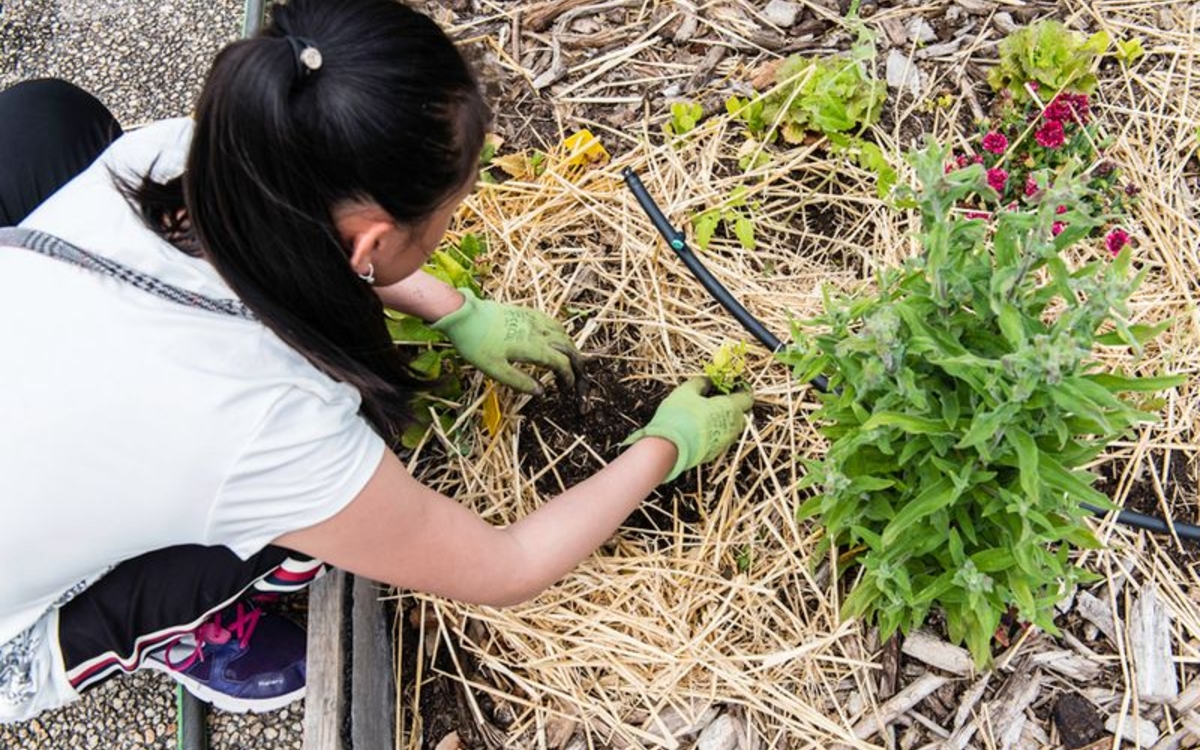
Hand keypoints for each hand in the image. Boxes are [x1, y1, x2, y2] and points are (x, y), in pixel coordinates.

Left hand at [431, 289, 582, 394]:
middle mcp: (538, 331)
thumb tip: (541, 392)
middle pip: (568, 347)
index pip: (561, 363)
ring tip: (568, 360)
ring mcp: (533, 319)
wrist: (463, 316)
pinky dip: (560, 333)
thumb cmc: (476, 344)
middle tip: (575, 377)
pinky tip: (555, 338)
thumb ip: (520, 382)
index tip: (567, 388)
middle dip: (576, 363)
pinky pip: (552, 322)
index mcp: (533, 347)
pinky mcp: (526, 312)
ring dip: (570, 347)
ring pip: (562, 332)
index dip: (568, 377)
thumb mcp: (495, 370)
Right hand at [623, 377, 753, 482]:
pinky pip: (719, 437)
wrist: (671, 449)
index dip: (741, 388)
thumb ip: (701, 383)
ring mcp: (726, 442)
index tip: (731, 383)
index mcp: (731, 408)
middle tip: (714, 395)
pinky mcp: (715, 453)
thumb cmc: (681, 415)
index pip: (747, 396)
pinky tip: (697, 426)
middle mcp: (734, 426)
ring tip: (703, 411)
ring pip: (730, 426)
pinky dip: (713, 430)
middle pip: (740, 412)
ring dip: (721, 417)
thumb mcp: (687, 392)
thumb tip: (707, 381)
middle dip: (730, 403)